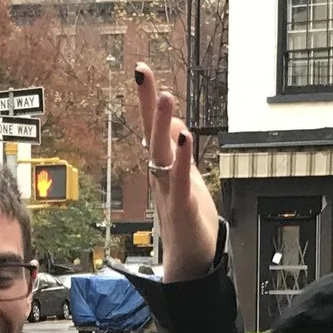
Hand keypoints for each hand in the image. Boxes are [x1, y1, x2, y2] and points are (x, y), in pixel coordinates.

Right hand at [132, 63, 219, 281]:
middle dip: (147, 104)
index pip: (152, 127)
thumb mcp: (186, 179)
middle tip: (143, 74)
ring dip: (162, 125)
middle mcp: (162, 175)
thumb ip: (179, 152)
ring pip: (162, 153)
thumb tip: (174, 124)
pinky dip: (182, 159)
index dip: (146, 100)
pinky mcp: (182, 206)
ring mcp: (170, 190)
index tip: (142, 70)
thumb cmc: (190, 221)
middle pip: (151, 133)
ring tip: (164, 96)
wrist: (191, 263)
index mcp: (163, 167)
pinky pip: (180, 179)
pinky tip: (185, 138)